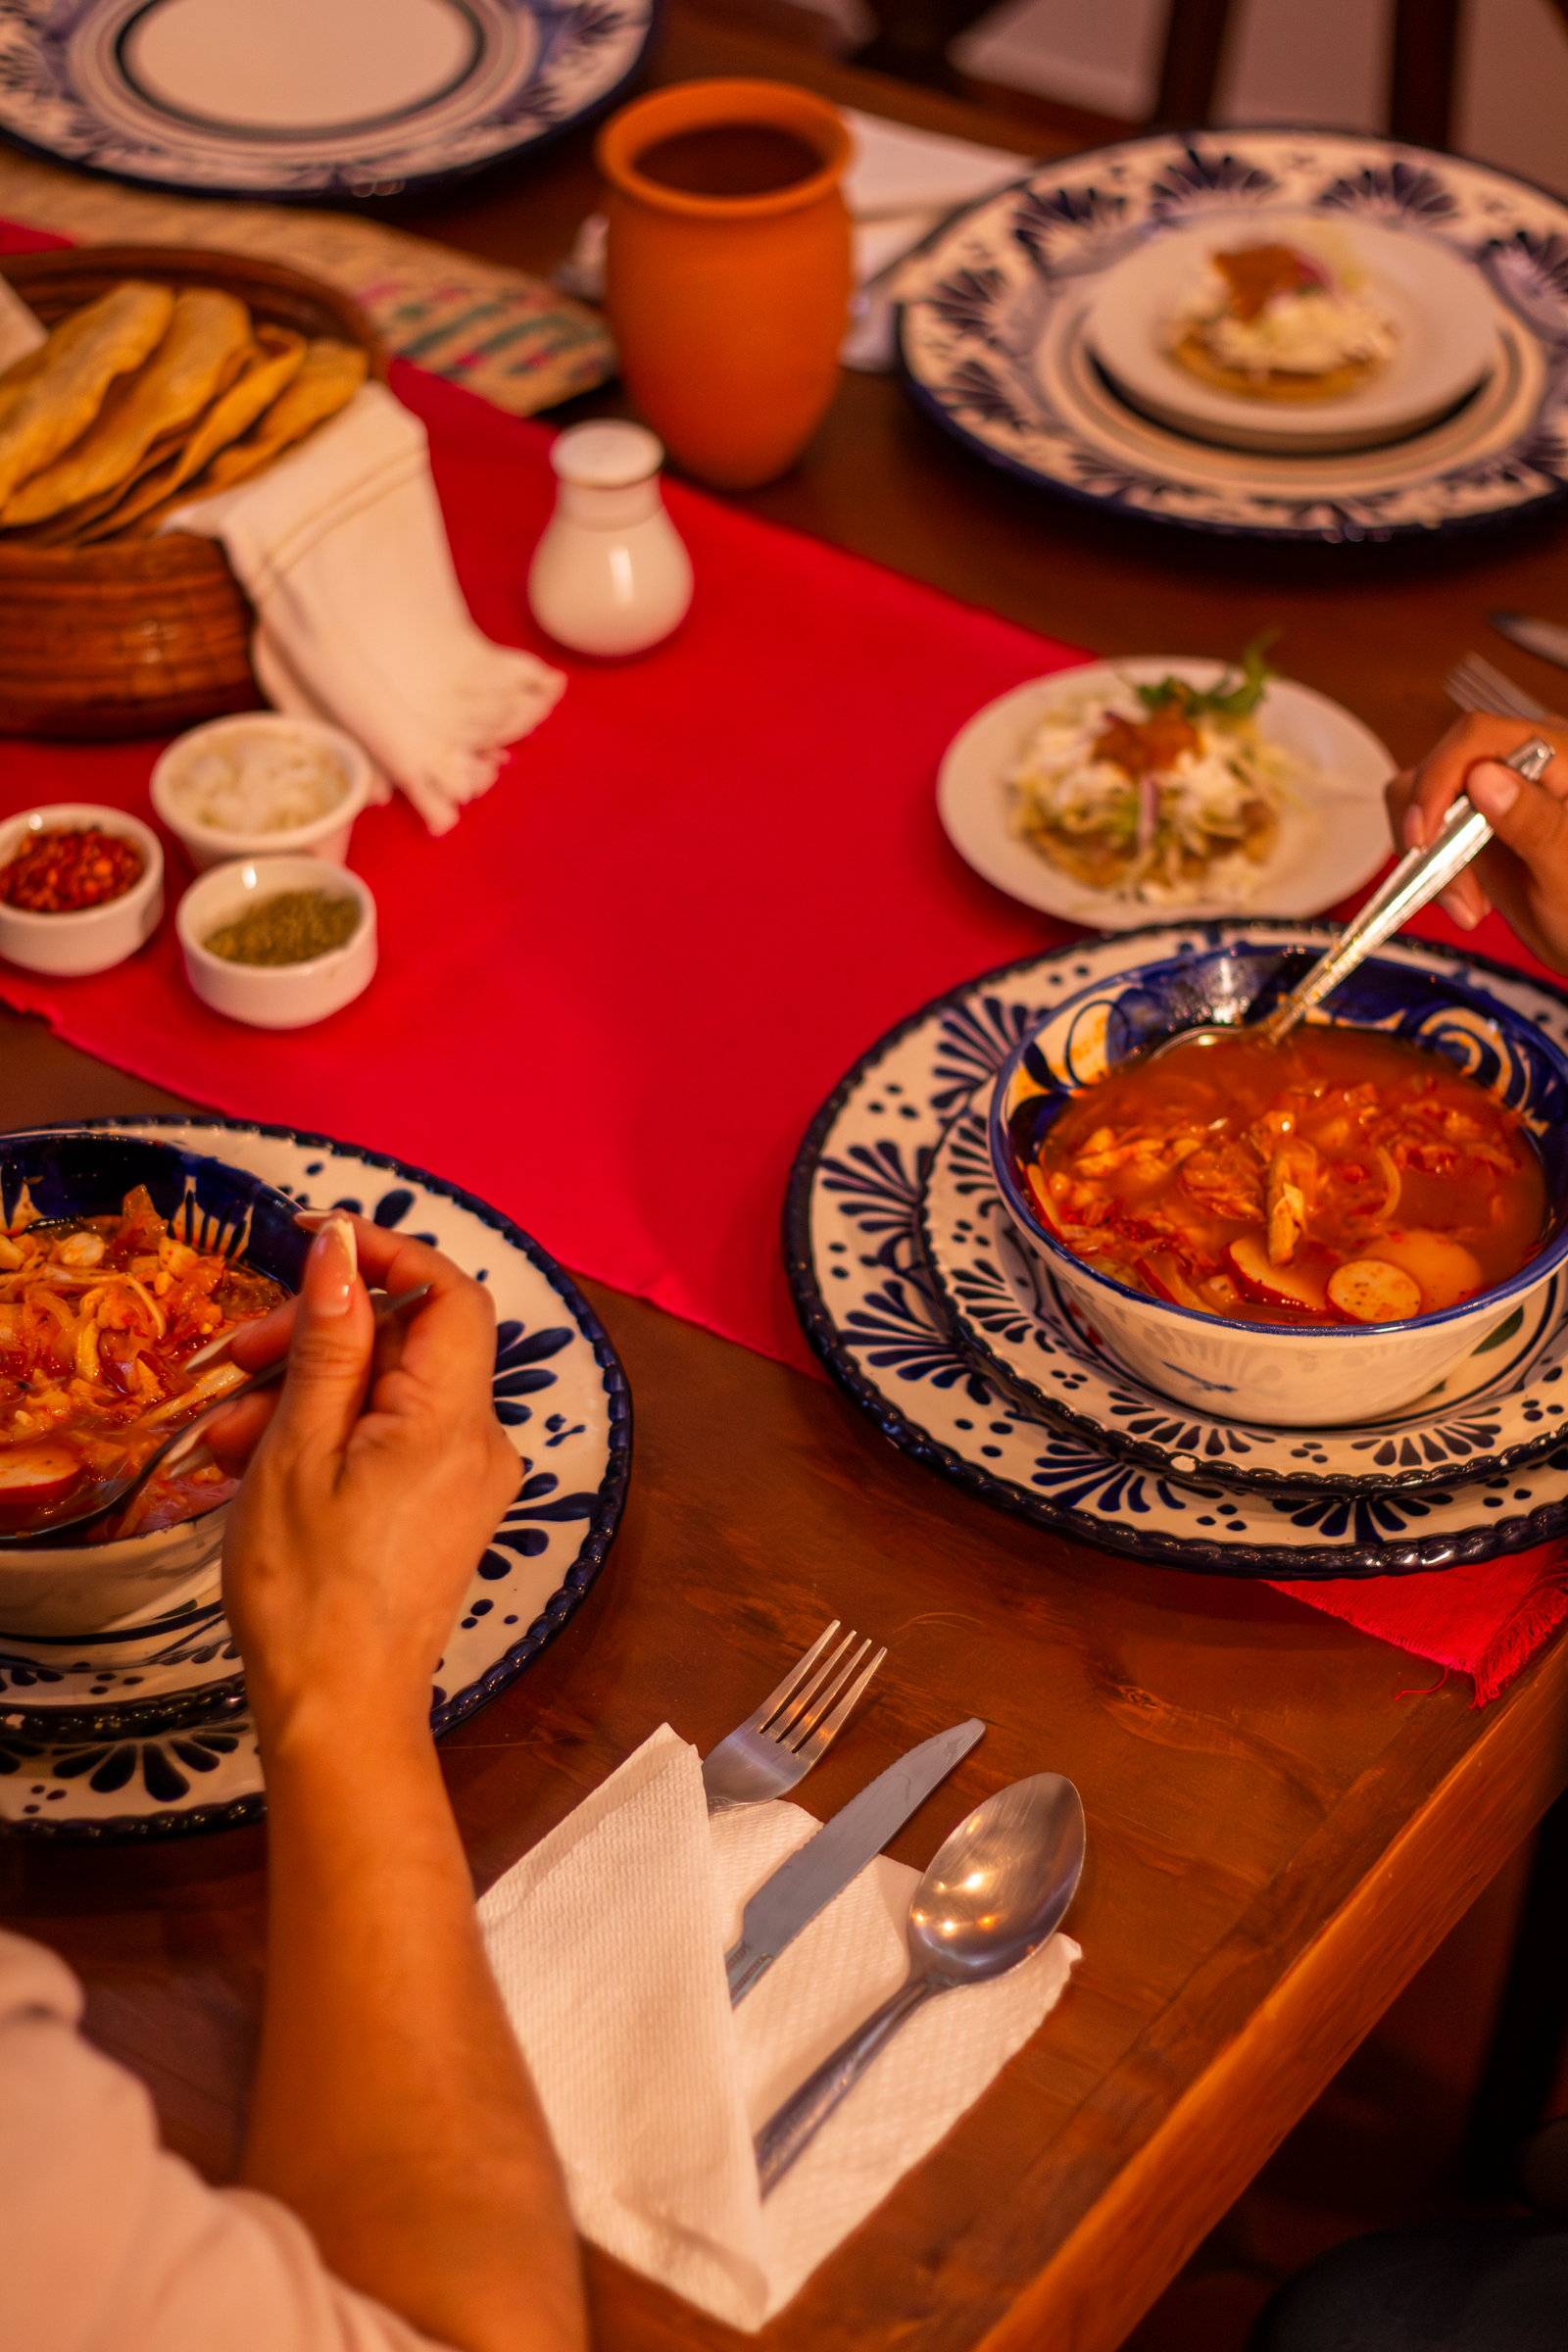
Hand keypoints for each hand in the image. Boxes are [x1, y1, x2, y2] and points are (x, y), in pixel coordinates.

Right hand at [219, 1214, 519, 1743]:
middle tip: (237, 1357)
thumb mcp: (299, 1448)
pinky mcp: (448, 1510)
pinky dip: (331, 1434)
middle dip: (321, 1336)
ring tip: (227, 1433)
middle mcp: (482, 1443)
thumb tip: (341, 1244)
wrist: (338, 1712)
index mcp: (454, 1421)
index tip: (315, 1242)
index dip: (387, 1254)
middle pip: (410, 1343)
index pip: (449, 1294)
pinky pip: (393, 1439)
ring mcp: (469, 1480)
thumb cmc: (309, 1591)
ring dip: (309, 1392)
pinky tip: (259, 1461)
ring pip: (389, 1393)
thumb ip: (329, 1340)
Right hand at [1384, 711, 1567, 969]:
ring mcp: (1491, 792)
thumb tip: (1483, 778)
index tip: (1423, 837)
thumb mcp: (1566, 870)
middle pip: (1440, 770)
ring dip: (1429, 858)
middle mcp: (1518, 764)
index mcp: (1556, 756)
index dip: (1438, 780)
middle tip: (1456, 893)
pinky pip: (1425, 830)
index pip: (1477, 738)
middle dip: (1433, 834)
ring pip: (1420, 801)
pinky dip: (1430, 868)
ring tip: (1467, 906)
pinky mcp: (1470, 822)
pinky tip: (1466, 899)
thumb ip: (1534, 822)